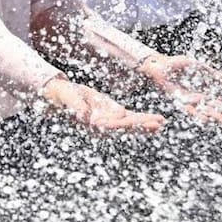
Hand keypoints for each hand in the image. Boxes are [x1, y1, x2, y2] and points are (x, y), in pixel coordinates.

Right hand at [42, 78, 163, 133]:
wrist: (59, 94)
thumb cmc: (62, 96)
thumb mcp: (68, 98)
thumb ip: (76, 106)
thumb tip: (84, 115)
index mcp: (94, 123)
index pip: (114, 126)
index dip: (129, 125)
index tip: (140, 124)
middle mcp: (103, 125)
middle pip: (126, 127)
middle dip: (142, 125)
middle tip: (159, 124)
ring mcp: (109, 120)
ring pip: (131, 123)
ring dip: (145, 123)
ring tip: (161, 123)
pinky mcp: (112, 113)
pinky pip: (129, 117)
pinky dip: (142, 119)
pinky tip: (154, 119)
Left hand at [138, 54, 221, 125]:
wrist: (161, 65)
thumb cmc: (179, 65)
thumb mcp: (202, 69)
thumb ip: (217, 76)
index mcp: (206, 91)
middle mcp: (200, 99)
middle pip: (218, 109)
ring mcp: (190, 101)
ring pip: (206, 112)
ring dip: (217, 117)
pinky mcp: (180, 102)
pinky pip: (191, 110)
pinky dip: (199, 115)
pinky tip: (207, 120)